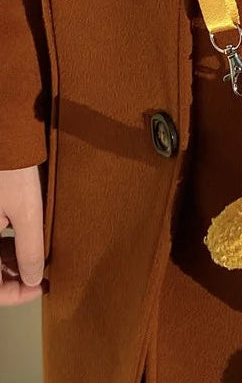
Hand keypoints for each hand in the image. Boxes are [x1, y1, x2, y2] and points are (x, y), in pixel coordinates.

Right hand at [0, 166, 44, 305]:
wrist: (6, 136)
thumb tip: (34, 279)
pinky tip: (29, 240)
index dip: (15, 293)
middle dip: (16, 275)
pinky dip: (8, 244)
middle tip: (46, 273)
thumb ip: (29, 249)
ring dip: (13, 260)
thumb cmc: (13, 171)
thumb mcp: (27, 212)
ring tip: (43, 257)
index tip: (42, 287)